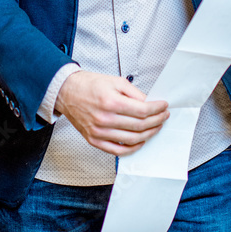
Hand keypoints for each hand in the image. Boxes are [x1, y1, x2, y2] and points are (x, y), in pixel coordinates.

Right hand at [55, 70, 169, 155]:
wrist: (66, 93)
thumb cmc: (89, 85)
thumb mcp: (115, 81)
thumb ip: (134, 93)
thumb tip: (149, 103)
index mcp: (110, 102)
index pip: (142, 110)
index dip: (157, 109)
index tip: (164, 106)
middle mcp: (105, 119)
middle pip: (139, 125)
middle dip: (156, 121)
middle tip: (163, 116)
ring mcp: (99, 132)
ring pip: (132, 139)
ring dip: (148, 134)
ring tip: (155, 127)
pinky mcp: (94, 140)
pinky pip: (118, 150)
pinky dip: (132, 148)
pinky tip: (140, 141)